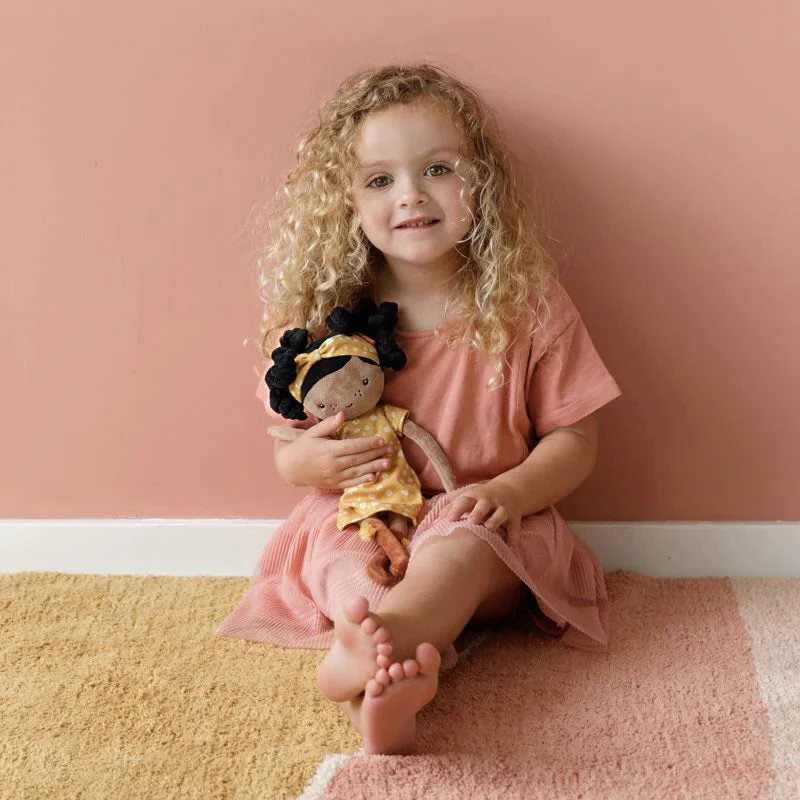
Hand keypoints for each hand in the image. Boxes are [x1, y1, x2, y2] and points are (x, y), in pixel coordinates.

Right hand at [275, 411, 394, 489]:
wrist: (289, 468)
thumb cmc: (302, 446)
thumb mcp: (312, 433)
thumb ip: (328, 424)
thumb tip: (342, 414)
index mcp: (328, 450)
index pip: (353, 446)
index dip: (368, 443)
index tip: (381, 439)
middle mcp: (333, 464)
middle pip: (359, 459)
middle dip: (376, 454)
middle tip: (391, 449)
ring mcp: (333, 476)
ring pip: (357, 472)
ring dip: (374, 467)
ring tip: (388, 463)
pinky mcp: (333, 484)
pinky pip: (350, 483)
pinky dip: (362, 481)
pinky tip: (373, 477)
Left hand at [441, 480, 522, 540]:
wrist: (509, 490)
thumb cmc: (479, 499)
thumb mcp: (466, 499)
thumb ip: (449, 510)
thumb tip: (430, 525)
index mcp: (475, 497)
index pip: (464, 501)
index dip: (457, 509)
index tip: (449, 520)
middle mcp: (489, 501)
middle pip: (483, 505)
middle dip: (478, 512)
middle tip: (471, 522)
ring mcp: (503, 508)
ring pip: (500, 514)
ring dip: (495, 521)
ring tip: (489, 530)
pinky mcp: (515, 516)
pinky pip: (515, 527)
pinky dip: (513, 537)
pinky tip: (510, 548)